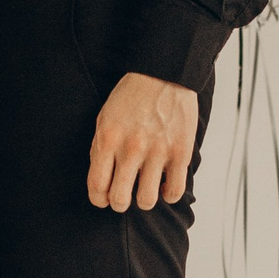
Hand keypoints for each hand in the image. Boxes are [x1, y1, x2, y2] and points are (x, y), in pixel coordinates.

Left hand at [87, 71, 199, 211]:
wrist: (164, 74)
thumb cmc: (132, 97)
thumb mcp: (104, 117)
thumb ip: (100, 148)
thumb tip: (100, 180)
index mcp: (109, 139)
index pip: (97, 186)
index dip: (99, 200)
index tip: (103, 199)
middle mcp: (131, 149)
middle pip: (120, 199)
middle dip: (119, 203)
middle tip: (123, 196)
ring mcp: (158, 152)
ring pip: (147, 200)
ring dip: (144, 200)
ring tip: (145, 189)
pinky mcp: (181, 152)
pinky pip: (175, 191)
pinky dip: (168, 194)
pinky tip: (164, 184)